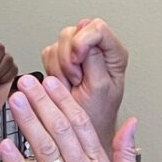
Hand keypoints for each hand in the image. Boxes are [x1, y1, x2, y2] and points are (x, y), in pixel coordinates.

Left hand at [0, 74, 146, 161]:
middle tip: (26, 83)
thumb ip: (126, 152)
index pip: (80, 125)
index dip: (64, 101)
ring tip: (15, 102)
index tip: (51, 83)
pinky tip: (5, 146)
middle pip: (59, 131)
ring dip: (28, 123)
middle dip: (41, 103)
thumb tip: (131, 124)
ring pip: (44, 151)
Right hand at [42, 18, 127, 151]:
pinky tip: (62, 85)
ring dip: (60, 68)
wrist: (79, 133)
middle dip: (69, 59)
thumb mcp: (100, 87)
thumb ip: (96, 56)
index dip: (82, 42)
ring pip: (59, 44)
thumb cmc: (95, 117)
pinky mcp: (62, 61)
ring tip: (70, 86)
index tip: (78, 61)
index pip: (96, 28)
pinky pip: (48, 55)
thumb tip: (87, 29)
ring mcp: (78, 55)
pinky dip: (51, 71)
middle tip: (76, 80)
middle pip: (74, 32)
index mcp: (113, 54)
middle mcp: (97, 51)